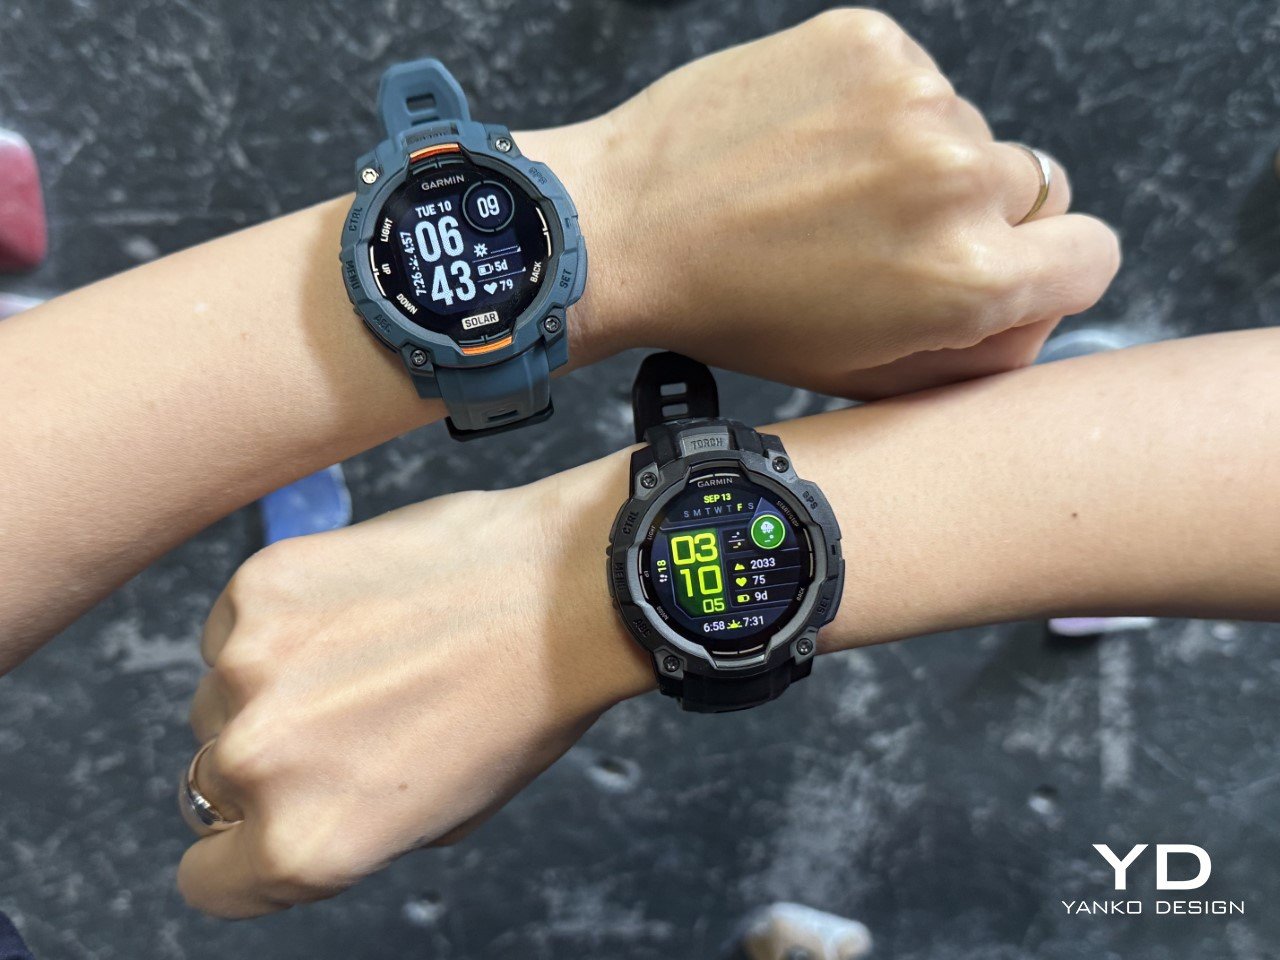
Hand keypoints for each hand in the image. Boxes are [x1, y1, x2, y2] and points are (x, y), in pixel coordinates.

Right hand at [178, 464, 650, 917]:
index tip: (269, 818)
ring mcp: (250, 667)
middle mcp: (260, 763)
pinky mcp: (259, 586)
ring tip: (365, 653)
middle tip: (352, 715)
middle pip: (215, 780)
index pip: (209, 878)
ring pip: (220, 694)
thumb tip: (293, 810)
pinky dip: (280, 618)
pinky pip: (235, 622)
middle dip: (273, 756)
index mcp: (305, 845)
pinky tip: (358, 606)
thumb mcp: (442, 817)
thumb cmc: (524, 707)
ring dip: (272, 683)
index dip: (242, 853)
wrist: (563, 591)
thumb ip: (348, 831)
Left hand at [531, 9, 1119, 396]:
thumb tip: (1036, 306)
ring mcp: (916, 99)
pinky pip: (911, 79)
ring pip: (966, 129)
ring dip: (917, 156)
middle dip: (975, 215)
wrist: (626, 226)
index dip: (1048, 270)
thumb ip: (974, 350)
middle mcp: (958, 180)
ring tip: (826, 189)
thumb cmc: (734, 312)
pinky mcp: (869, 42)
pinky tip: (809, 144)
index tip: (1005, 267)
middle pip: (1032, 189)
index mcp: (968, 281)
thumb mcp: (865, 372)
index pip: (1094, 256)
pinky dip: (873, 107)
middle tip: (883, 234)